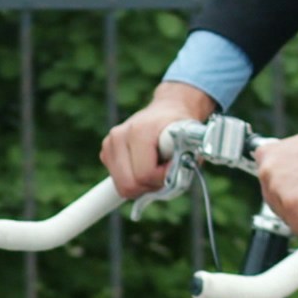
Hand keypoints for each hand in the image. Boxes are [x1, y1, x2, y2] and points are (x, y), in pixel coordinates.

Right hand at [102, 79, 217, 200]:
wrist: (167, 110)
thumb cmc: (181, 131)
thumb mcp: (191, 147)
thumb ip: (183, 167)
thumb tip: (171, 184)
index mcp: (141, 131)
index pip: (145, 174)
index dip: (162, 179)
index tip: (174, 169)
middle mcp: (120, 135)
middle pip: (128, 185)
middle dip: (149, 186)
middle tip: (163, 175)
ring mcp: (110, 142)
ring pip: (121, 185)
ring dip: (141, 185)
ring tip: (154, 168)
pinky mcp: (106, 150)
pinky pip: (118, 180)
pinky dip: (132, 179)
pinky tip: (142, 165)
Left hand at [255, 110, 297, 234]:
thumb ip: (284, 166)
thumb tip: (284, 182)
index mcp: (266, 156)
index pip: (270, 188)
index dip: (291, 191)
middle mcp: (267, 172)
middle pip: (277, 205)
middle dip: (297, 204)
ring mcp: (279, 189)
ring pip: (288, 218)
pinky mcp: (294, 206)